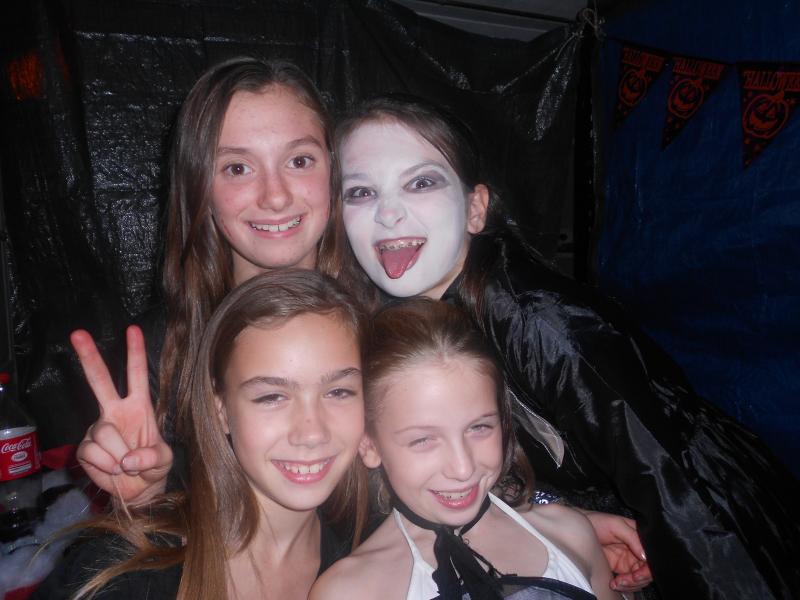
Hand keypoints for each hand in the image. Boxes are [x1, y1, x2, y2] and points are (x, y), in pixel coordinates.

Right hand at [72, 326, 172, 504]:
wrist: (138, 492)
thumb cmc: (153, 469)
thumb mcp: (164, 461)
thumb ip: (152, 458)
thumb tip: (129, 458)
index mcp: (139, 406)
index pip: (137, 375)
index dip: (135, 352)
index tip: (132, 329)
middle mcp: (115, 411)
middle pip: (100, 380)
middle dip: (89, 357)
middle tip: (77, 333)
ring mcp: (98, 428)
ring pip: (103, 433)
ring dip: (117, 455)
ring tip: (126, 464)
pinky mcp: (85, 447)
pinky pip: (92, 452)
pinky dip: (106, 465)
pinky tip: (112, 469)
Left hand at [583, 511, 651, 592]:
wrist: (577, 529)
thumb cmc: (596, 521)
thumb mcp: (615, 524)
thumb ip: (632, 537)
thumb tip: (645, 556)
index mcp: (639, 536)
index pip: (651, 556)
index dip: (647, 568)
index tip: (636, 575)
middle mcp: (637, 549)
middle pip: (647, 570)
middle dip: (638, 579)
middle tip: (625, 581)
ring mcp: (629, 560)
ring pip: (639, 579)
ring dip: (630, 584)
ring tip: (617, 583)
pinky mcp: (620, 568)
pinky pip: (628, 581)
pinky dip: (624, 586)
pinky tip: (614, 584)